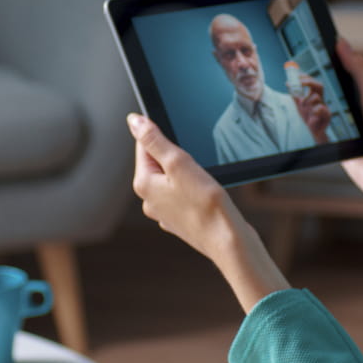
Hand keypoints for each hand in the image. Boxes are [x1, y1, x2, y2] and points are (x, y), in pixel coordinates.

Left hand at [129, 114, 288, 311]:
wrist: (228, 241)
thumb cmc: (206, 204)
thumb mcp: (179, 163)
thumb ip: (155, 140)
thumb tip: (134, 121)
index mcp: (144, 184)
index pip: (144, 146)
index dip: (164, 136)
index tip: (182, 139)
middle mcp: (149, 200)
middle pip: (158, 163)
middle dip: (178, 157)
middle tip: (197, 164)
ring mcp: (165, 212)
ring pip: (173, 180)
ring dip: (188, 174)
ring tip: (205, 181)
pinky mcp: (181, 220)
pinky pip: (184, 196)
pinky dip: (195, 191)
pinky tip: (207, 196)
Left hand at [294, 75, 331, 142]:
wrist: (313, 131)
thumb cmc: (308, 117)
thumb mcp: (299, 105)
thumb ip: (295, 95)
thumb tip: (288, 84)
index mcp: (315, 96)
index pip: (313, 82)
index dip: (306, 77)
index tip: (297, 76)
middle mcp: (321, 99)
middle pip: (319, 85)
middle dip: (309, 82)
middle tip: (299, 83)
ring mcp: (324, 106)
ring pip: (316, 96)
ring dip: (307, 100)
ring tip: (302, 106)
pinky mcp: (327, 114)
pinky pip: (320, 108)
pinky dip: (313, 109)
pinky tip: (311, 115)